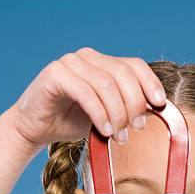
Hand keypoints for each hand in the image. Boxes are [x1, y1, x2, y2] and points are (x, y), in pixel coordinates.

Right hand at [4, 46, 167, 145]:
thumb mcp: (107, 116)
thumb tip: (155, 111)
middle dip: (135, 104)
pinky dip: (99, 114)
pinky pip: (86, 93)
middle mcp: (87, 57)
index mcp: (102, 63)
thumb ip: (126, 108)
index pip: (134, 65)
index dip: (150, 83)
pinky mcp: (55, 74)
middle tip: (137, 128)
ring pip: (106, 85)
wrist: (35, 129)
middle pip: (123, 74)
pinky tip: (104, 131)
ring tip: (119, 136)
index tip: (159, 105)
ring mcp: (70, 63)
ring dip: (118, 113)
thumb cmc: (71, 122)